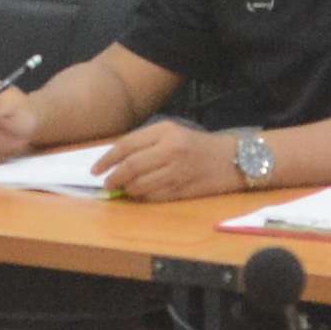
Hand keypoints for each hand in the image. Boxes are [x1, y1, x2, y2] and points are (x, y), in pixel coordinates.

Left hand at [99, 119, 242, 203]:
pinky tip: (139, 195)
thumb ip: (146, 142)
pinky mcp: (184, 190)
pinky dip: (142, 197)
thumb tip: (116, 159)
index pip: (127, 146)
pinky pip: (154, 196)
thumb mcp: (173, 133)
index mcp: (166, 132)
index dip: (107, 159)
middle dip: (114, 177)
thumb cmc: (198, 145)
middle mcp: (171, 150)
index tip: (95, 169)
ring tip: (122, 190)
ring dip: (127, 190)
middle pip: (131, 166)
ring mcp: (178, 171)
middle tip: (106, 184)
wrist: (234, 159)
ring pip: (140, 184)